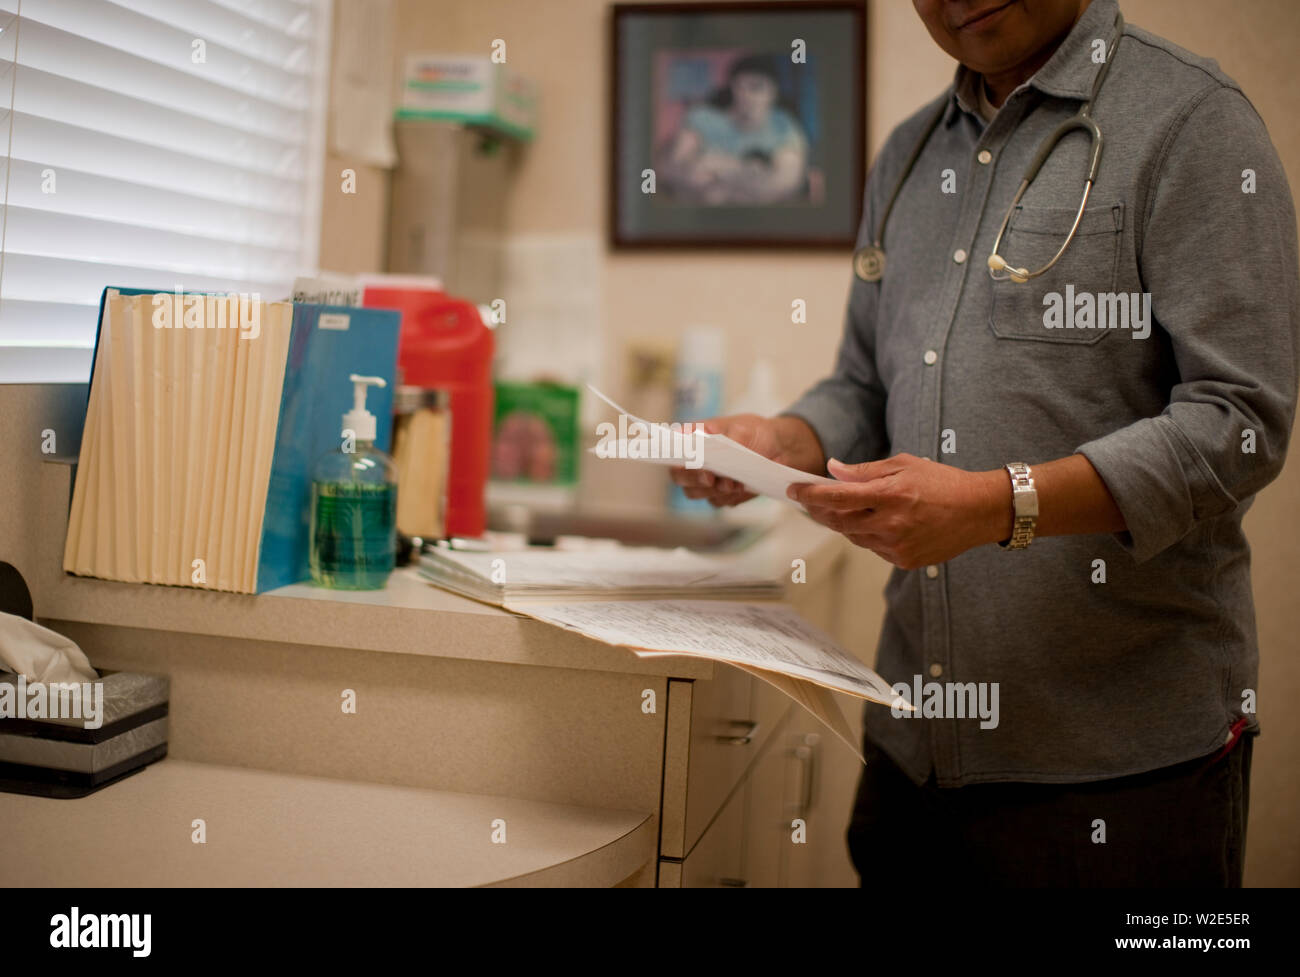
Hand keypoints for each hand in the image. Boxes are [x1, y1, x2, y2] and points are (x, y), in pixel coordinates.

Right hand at [670, 414, 824, 507]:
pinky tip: (742, 488)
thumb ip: (731, 439)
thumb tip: (723, 452)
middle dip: (694, 479)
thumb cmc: (757, 432)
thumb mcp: (745, 428)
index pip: (673, 447)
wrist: (780, 450)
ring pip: (695, 493)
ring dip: (713, 490)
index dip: (672, 456)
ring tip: (733, 483)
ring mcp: (707, 479)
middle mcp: (696, 460)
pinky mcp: (721, 494)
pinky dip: (728, 497)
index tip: (686, 461)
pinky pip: (717, 502)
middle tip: (711, 477)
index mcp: (695, 437)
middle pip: (679, 476)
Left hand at [787, 454, 1011, 568]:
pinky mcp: (904, 560)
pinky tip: (873, 522)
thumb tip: (833, 470)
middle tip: (809, 500)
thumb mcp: (904, 464)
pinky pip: (873, 548)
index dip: (811, 494)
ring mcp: (897, 546)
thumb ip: (865, 471)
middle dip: (820, 510)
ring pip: (854, 536)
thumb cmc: (943, 482)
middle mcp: (891, 524)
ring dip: (843, 523)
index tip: (793, 490)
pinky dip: (866, 535)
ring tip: (842, 509)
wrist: (979, 511)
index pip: (837, 497)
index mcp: (890, 495)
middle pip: (839, 521)